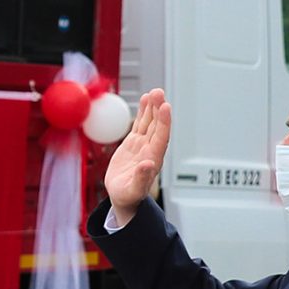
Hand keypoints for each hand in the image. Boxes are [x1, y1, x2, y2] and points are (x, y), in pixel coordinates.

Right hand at [102, 88, 170, 223]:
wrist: (123, 196)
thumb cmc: (129, 195)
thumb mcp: (134, 190)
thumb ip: (141, 178)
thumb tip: (148, 164)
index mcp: (153, 159)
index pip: (161, 137)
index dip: (164, 122)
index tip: (165, 107)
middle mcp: (150, 149)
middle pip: (157, 125)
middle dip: (158, 109)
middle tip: (159, 92)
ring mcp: (143, 144)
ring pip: (150, 122)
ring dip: (152, 107)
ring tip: (154, 92)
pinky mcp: (134, 142)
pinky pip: (140, 124)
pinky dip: (143, 112)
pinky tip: (145, 100)